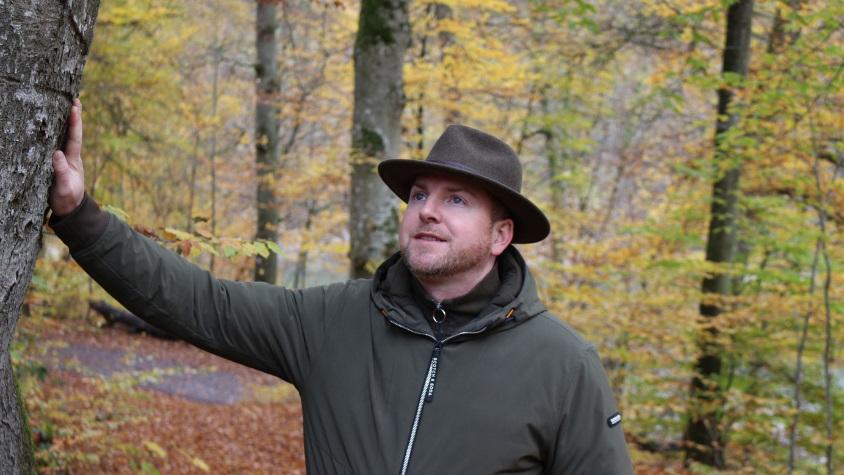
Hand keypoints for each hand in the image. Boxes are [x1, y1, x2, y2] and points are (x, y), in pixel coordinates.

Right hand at [50, 98, 85, 215]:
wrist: (69, 209)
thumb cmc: (66, 198)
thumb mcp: (63, 187)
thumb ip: (61, 172)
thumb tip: (56, 153)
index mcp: (73, 160)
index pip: (74, 138)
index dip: (74, 123)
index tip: (75, 107)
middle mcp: (70, 156)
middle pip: (72, 133)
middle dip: (74, 117)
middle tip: (75, 98)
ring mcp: (64, 158)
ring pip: (65, 136)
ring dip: (66, 122)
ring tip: (68, 104)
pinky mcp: (57, 162)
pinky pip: (58, 143)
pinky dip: (57, 132)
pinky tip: (54, 123)